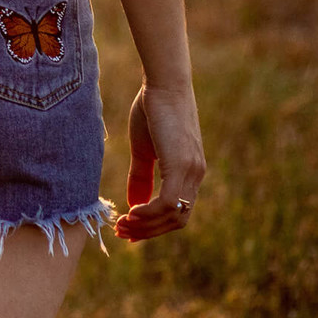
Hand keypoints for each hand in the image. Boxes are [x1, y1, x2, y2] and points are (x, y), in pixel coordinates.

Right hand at [114, 81, 205, 241]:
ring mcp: (191, 172)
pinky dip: (150, 212)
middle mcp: (196, 176)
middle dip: (149, 231)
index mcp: (189, 173)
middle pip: (177, 220)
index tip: (129, 230)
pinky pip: (168, 202)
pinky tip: (132, 212)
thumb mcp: (144, 148)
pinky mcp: (181, 165)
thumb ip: (142, 176)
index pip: (177, 213)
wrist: (163, 85)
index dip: (154, 226)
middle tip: (122, 232)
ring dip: (147, 225)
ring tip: (122, 224)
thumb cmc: (152, 110)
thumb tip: (134, 203)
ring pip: (174, 215)